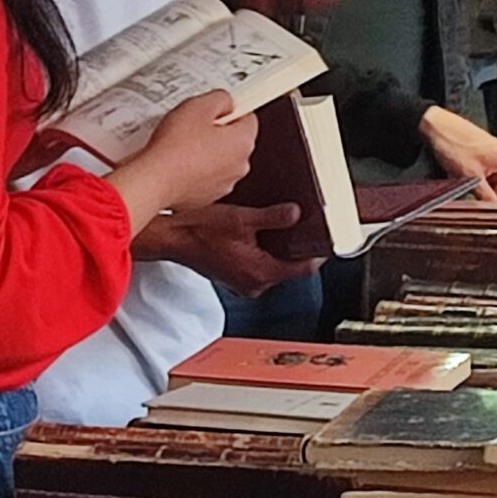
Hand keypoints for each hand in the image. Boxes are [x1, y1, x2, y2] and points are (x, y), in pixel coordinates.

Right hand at [113, 89, 257, 222]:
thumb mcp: (199, 106)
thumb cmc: (174, 148)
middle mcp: (239, 166)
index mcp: (243, 142)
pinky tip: (178, 161)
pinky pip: (205, 175)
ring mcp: (224, 183)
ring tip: (182, 144)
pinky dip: (195, 168)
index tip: (218, 108)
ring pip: (219, 158)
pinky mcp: (206, 195)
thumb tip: (226, 101)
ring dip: (205, 150)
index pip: (248, 117)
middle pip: (234, 139)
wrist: (154, 180)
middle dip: (216, 130)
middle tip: (194, 125)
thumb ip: (221, 98)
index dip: (230, 109)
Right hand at [135, 201, 318, 295]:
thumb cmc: (198, 230)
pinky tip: (260, 234)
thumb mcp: (241, 218)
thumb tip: (296, 213)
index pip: (304, 269)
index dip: (318, 253)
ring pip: (275, 267)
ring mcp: (244, 283)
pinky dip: (264, 252)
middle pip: (290, 268)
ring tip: (283, 227)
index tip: (326, 240)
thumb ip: (273, 217)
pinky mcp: (235, 277)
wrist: (170, 237)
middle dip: (298, 249)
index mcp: (259, 273)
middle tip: (305, 227)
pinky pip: (260, 266)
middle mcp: (254, 284)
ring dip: (280, 249)